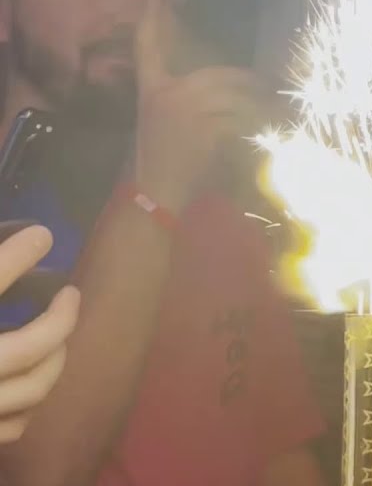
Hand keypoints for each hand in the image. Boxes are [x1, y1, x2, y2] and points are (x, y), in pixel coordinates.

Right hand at [0, 224, 79, 442]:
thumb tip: (22, 243)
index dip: (17, 255)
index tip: (42, 235)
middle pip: (27, 348)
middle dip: (60, 320)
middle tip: (70, 294)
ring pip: (31, 389)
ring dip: (54, 360)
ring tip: (58, 338)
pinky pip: (13, 425)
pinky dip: (29, 403)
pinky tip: (28, 383)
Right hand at [133, 0, 263, 211]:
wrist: (157, 192)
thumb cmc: (165, 162)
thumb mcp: (167, 123)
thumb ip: (191, 101)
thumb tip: (233, 86)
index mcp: (153, 87)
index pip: (149, 43)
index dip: (153, 15)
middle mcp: (166, 91)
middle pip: (222, 75)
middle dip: (253, 87)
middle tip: (274, 96)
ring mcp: (184, 108)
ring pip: (237, 96)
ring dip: (264, 108)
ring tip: (281, 118)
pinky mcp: (203, 126)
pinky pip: (241, 117)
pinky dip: (259, 126)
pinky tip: (271, 134)